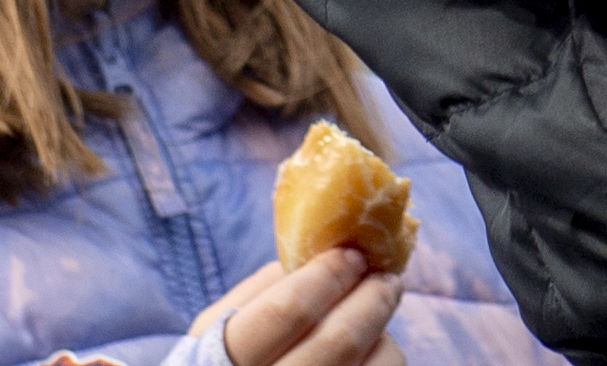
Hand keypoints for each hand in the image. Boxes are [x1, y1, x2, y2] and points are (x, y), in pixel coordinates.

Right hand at [189, 252, 406, 365]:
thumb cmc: (223, 362)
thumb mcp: (218, 329)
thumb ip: (262, 290)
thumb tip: (325, 252)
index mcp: (223, 361)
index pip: (287, 310)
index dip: (328, 275)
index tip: (353, 254)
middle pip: (337, 341)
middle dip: (371, 298)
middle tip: (387, 277)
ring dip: (383, 332)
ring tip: (377, 316)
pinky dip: (384, 358)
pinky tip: (374, 349)